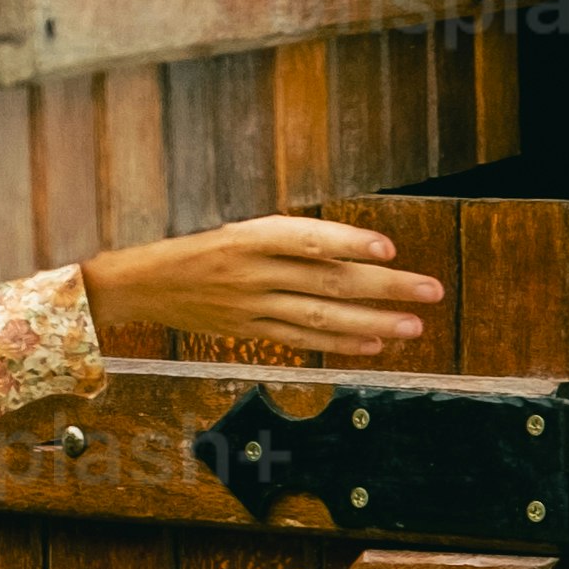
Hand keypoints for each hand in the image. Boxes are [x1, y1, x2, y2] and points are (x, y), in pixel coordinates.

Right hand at [76, 212, 446, 366]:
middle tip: (430, 290)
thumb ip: (283, 235)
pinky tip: (374, 344)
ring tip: (413, 326)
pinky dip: (340, 344)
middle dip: (384, 287)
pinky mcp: (249, 331)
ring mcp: (251, 306)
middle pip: (327, 281)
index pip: (305, 238)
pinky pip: (301, 339)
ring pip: (321, 317)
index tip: (389, 248)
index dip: (348, 243)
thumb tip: (349, 245)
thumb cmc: (191, 242)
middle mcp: (252, 273)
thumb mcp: (232, 223)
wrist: (138, 283)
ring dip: (372, 323)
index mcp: (247, 236)